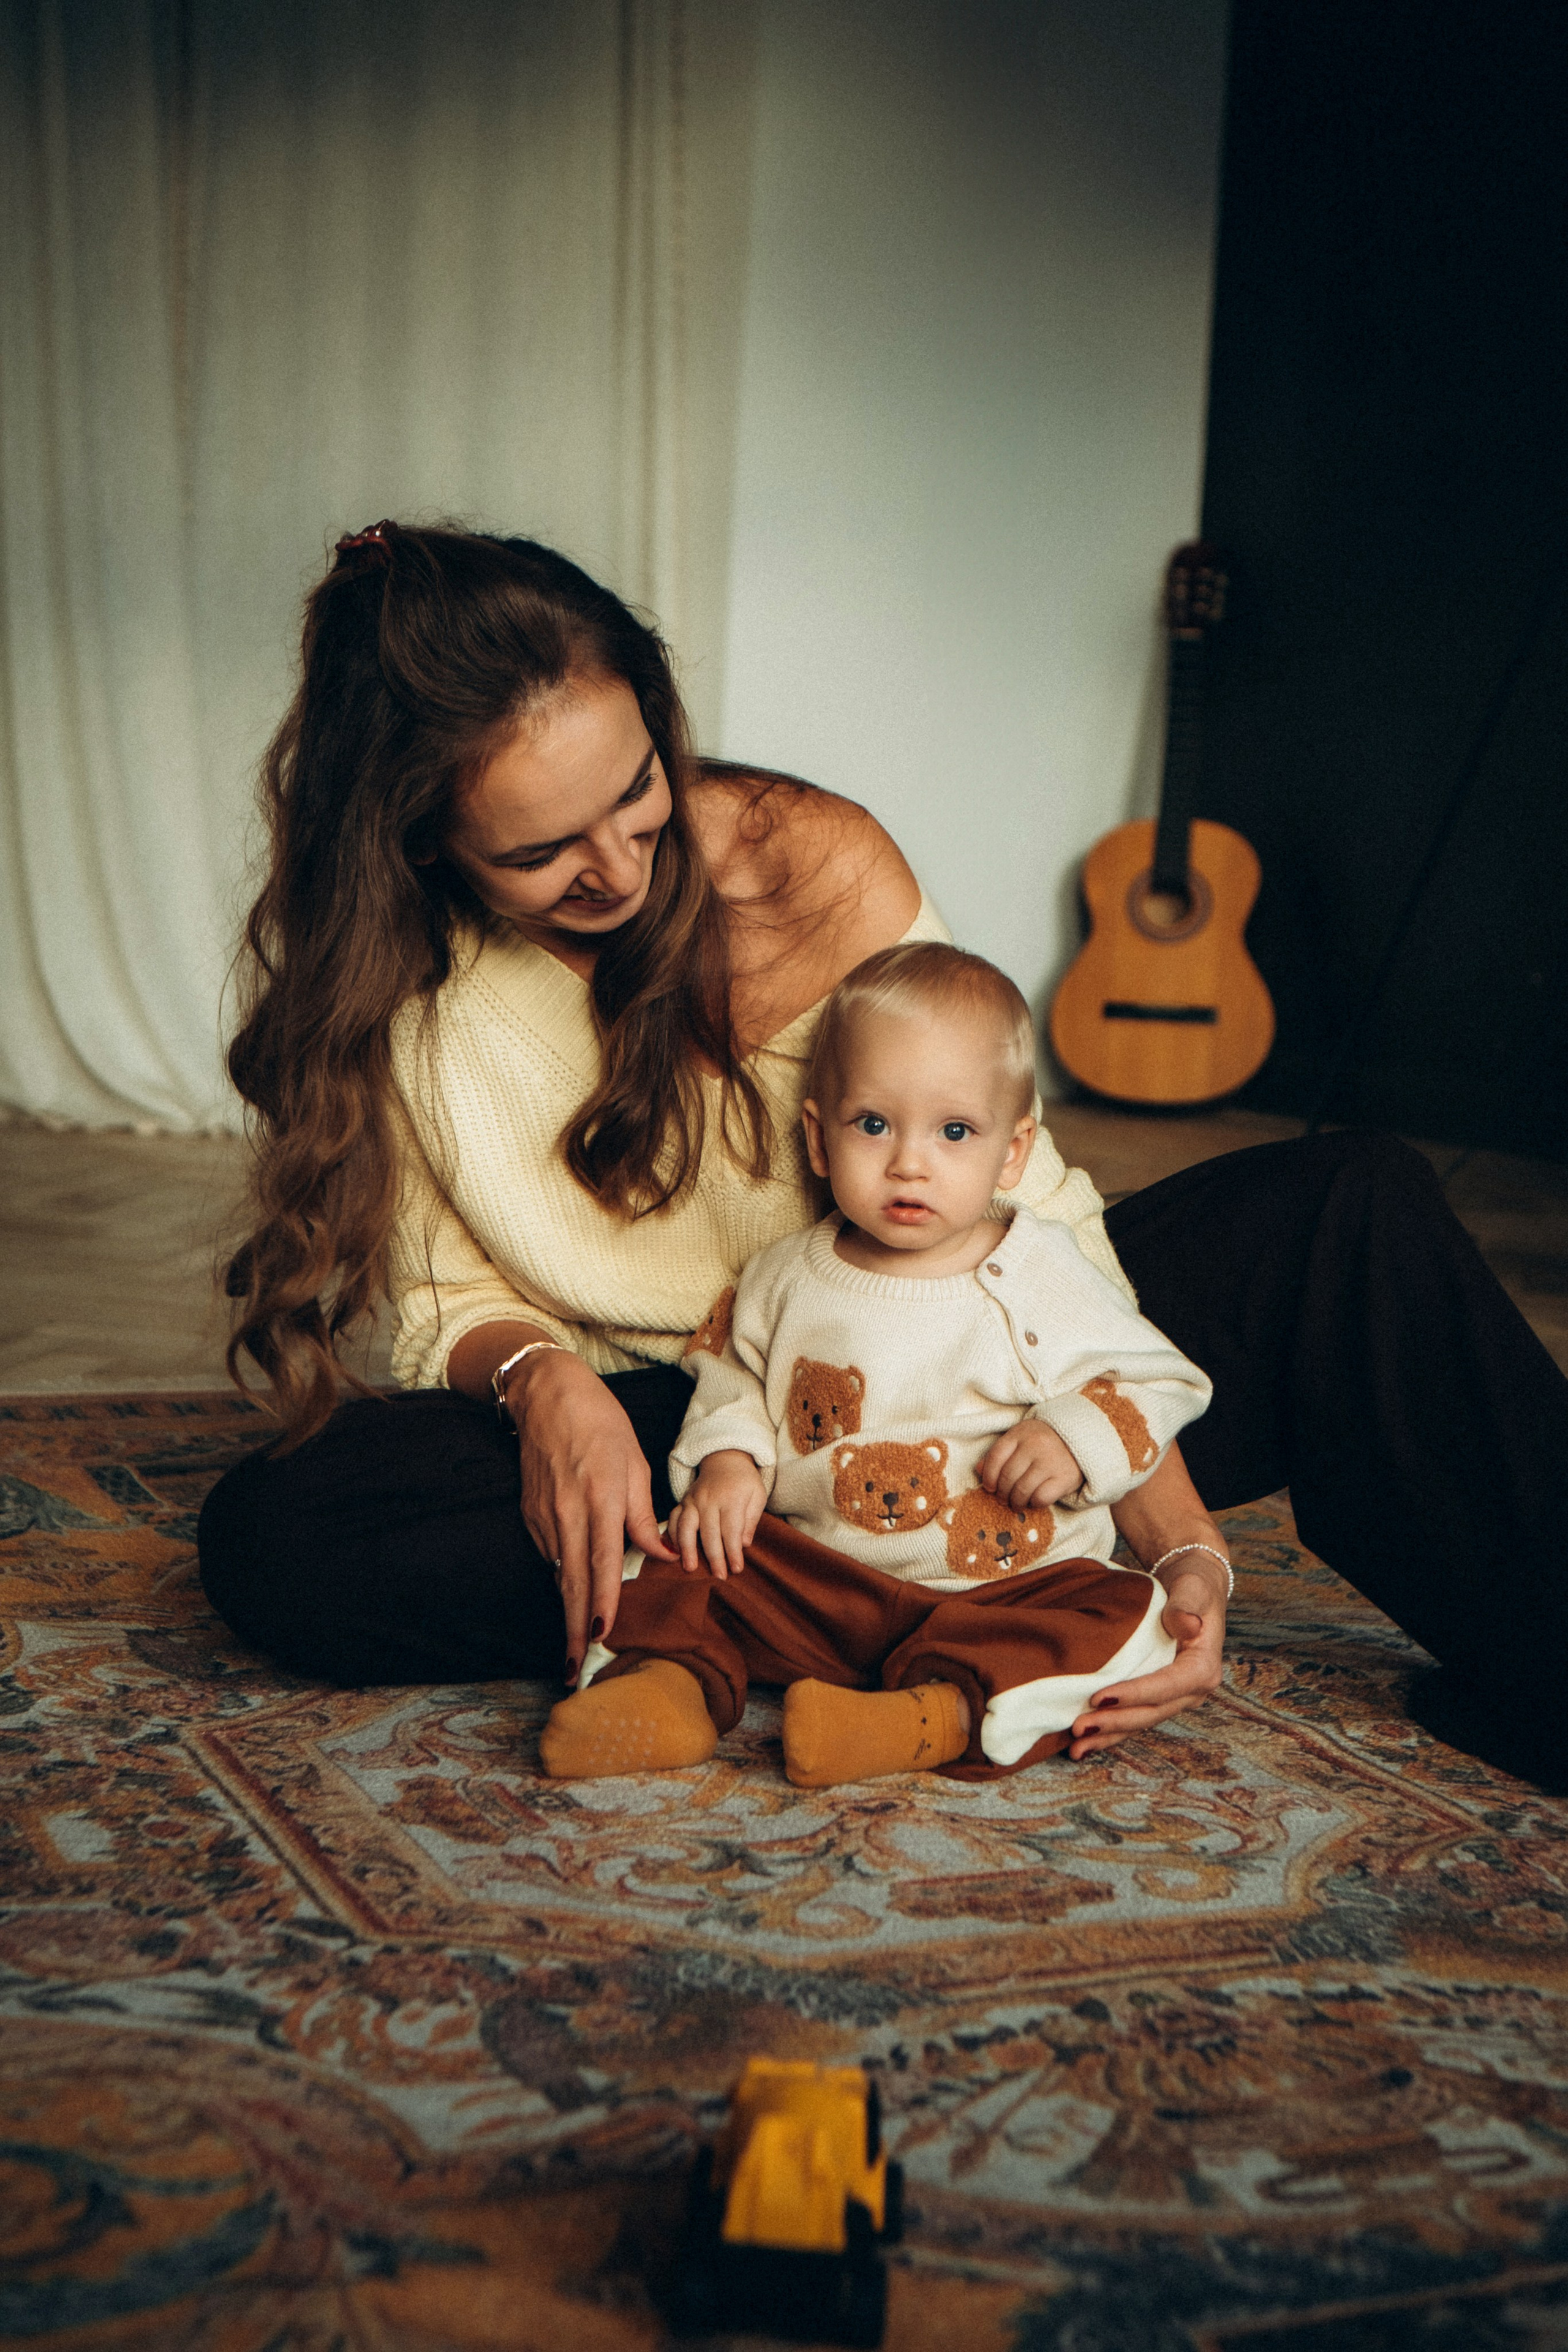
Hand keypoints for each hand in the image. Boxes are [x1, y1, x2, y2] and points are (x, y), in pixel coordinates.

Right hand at [505, 1349, 676, 1679]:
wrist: (547, 1397)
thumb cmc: (601, 1425)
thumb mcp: (635, 1464)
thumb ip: (644, 1517)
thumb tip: (662, 1554)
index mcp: (601, 1501)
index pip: (602, 1563)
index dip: (600, 1602)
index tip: (599, 1636)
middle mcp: (569, 1514)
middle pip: (571, 1584)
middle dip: (572, 1631)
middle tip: (571, 1671)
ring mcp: (545, 1517)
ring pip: (560, 1574)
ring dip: (569, 1610)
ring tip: (575, 1647)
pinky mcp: (532, 1515)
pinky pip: (552, 1554)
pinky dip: (564, 1574)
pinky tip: (574, 1584)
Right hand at [669, 1450, 767, 1580]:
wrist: (724, 1459)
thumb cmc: (744, 1482)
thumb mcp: (757, 1495)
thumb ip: (752, 1519)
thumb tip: (744, 1544)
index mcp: (731, 1498)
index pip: (732, 1530)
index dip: (733, 1551)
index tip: (737, 1568)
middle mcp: (709, 1499)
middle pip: (710, 1533)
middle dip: (714, 1557)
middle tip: (719, 1577)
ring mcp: (693, 1500)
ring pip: (686, 1526)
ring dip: (687, 1549)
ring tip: (690, 1568)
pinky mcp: (683, 1502)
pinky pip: (674, 1520)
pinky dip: (672, 1536)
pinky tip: (675, 1552)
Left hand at [979, 1419, 1083, 1511]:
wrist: (1082, 1439)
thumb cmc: (1045, 1441)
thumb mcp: (1021, 1439)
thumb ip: (1000, 1453)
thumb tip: (978, 1470)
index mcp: (1021, 1433)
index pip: (996, 1457)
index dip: (988, 1476)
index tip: (989, 1487)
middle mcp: (1035, 1445)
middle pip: (1008, 1477)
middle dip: (1001, 1493)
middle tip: (1003, 1499)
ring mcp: (1051, 1461)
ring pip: (1022, 1490)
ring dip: (1016, 1502)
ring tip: (1016, 1504)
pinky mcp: (1065, 1478)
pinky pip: (1041, 1498)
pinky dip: (1034, 1503)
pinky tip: (1034, 1501)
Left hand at [1067, 1557, 1226, 1758]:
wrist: (1194, 1591)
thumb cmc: (1193, 1587)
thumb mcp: (1193, 1589)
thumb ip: (1186, 1606)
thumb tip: (1187, 1625)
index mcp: (1203, 1668)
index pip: (1168, 1686)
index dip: (1135, 1694)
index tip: (1101, 1697)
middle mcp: (1192, 1690)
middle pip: (1151, 1712)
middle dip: (1115, 1723)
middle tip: (1079, 1727)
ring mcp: (1175, 1698)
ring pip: (1140, 1722)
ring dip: (1109, 1736)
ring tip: (1076, 1747)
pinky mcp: (1159, 1698)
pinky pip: (1134, 1718)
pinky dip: (1111, 1731)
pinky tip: (1086, 1743)